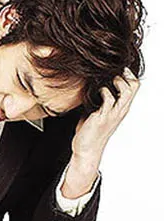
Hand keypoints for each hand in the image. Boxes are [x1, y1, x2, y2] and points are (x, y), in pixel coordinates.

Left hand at [67, 70, 139, 184]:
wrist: (86, 149)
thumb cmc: (90, 131)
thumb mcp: (97, 111)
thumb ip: (99, 99)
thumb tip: (91, 84)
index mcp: (121, 108)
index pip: (134, 86)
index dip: (128, 74)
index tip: (115, 70)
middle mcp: (120, 110)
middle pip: (134, 86)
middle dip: (125, 74)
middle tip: (112, 74)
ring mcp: (113, 113)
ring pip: (126, 91)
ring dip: (116, 81)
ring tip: (106, 83)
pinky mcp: (103, 117)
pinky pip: (109, 99)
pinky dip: (103, 91)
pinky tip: (96, 93)